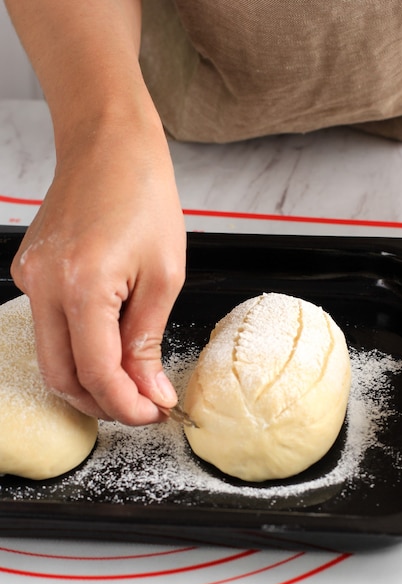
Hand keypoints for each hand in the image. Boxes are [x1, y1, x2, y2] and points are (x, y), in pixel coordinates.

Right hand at [11, 127, 185, 424]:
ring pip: (52, 357)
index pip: (96, 372)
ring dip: (90, 379)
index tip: (154, 412)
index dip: (126, 404)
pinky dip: (79, 347)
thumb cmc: (145, 197)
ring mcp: (30, 278)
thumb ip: (148, 341)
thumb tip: (150, 392)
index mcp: (81, 285)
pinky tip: (111, 344)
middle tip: (144, 405)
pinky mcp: (30, 272)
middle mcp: (43, 285)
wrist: (109, 145)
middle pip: (62, 376)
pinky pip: (50, 327)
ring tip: (133, 380)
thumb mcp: (164, 275)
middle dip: (103, 402)